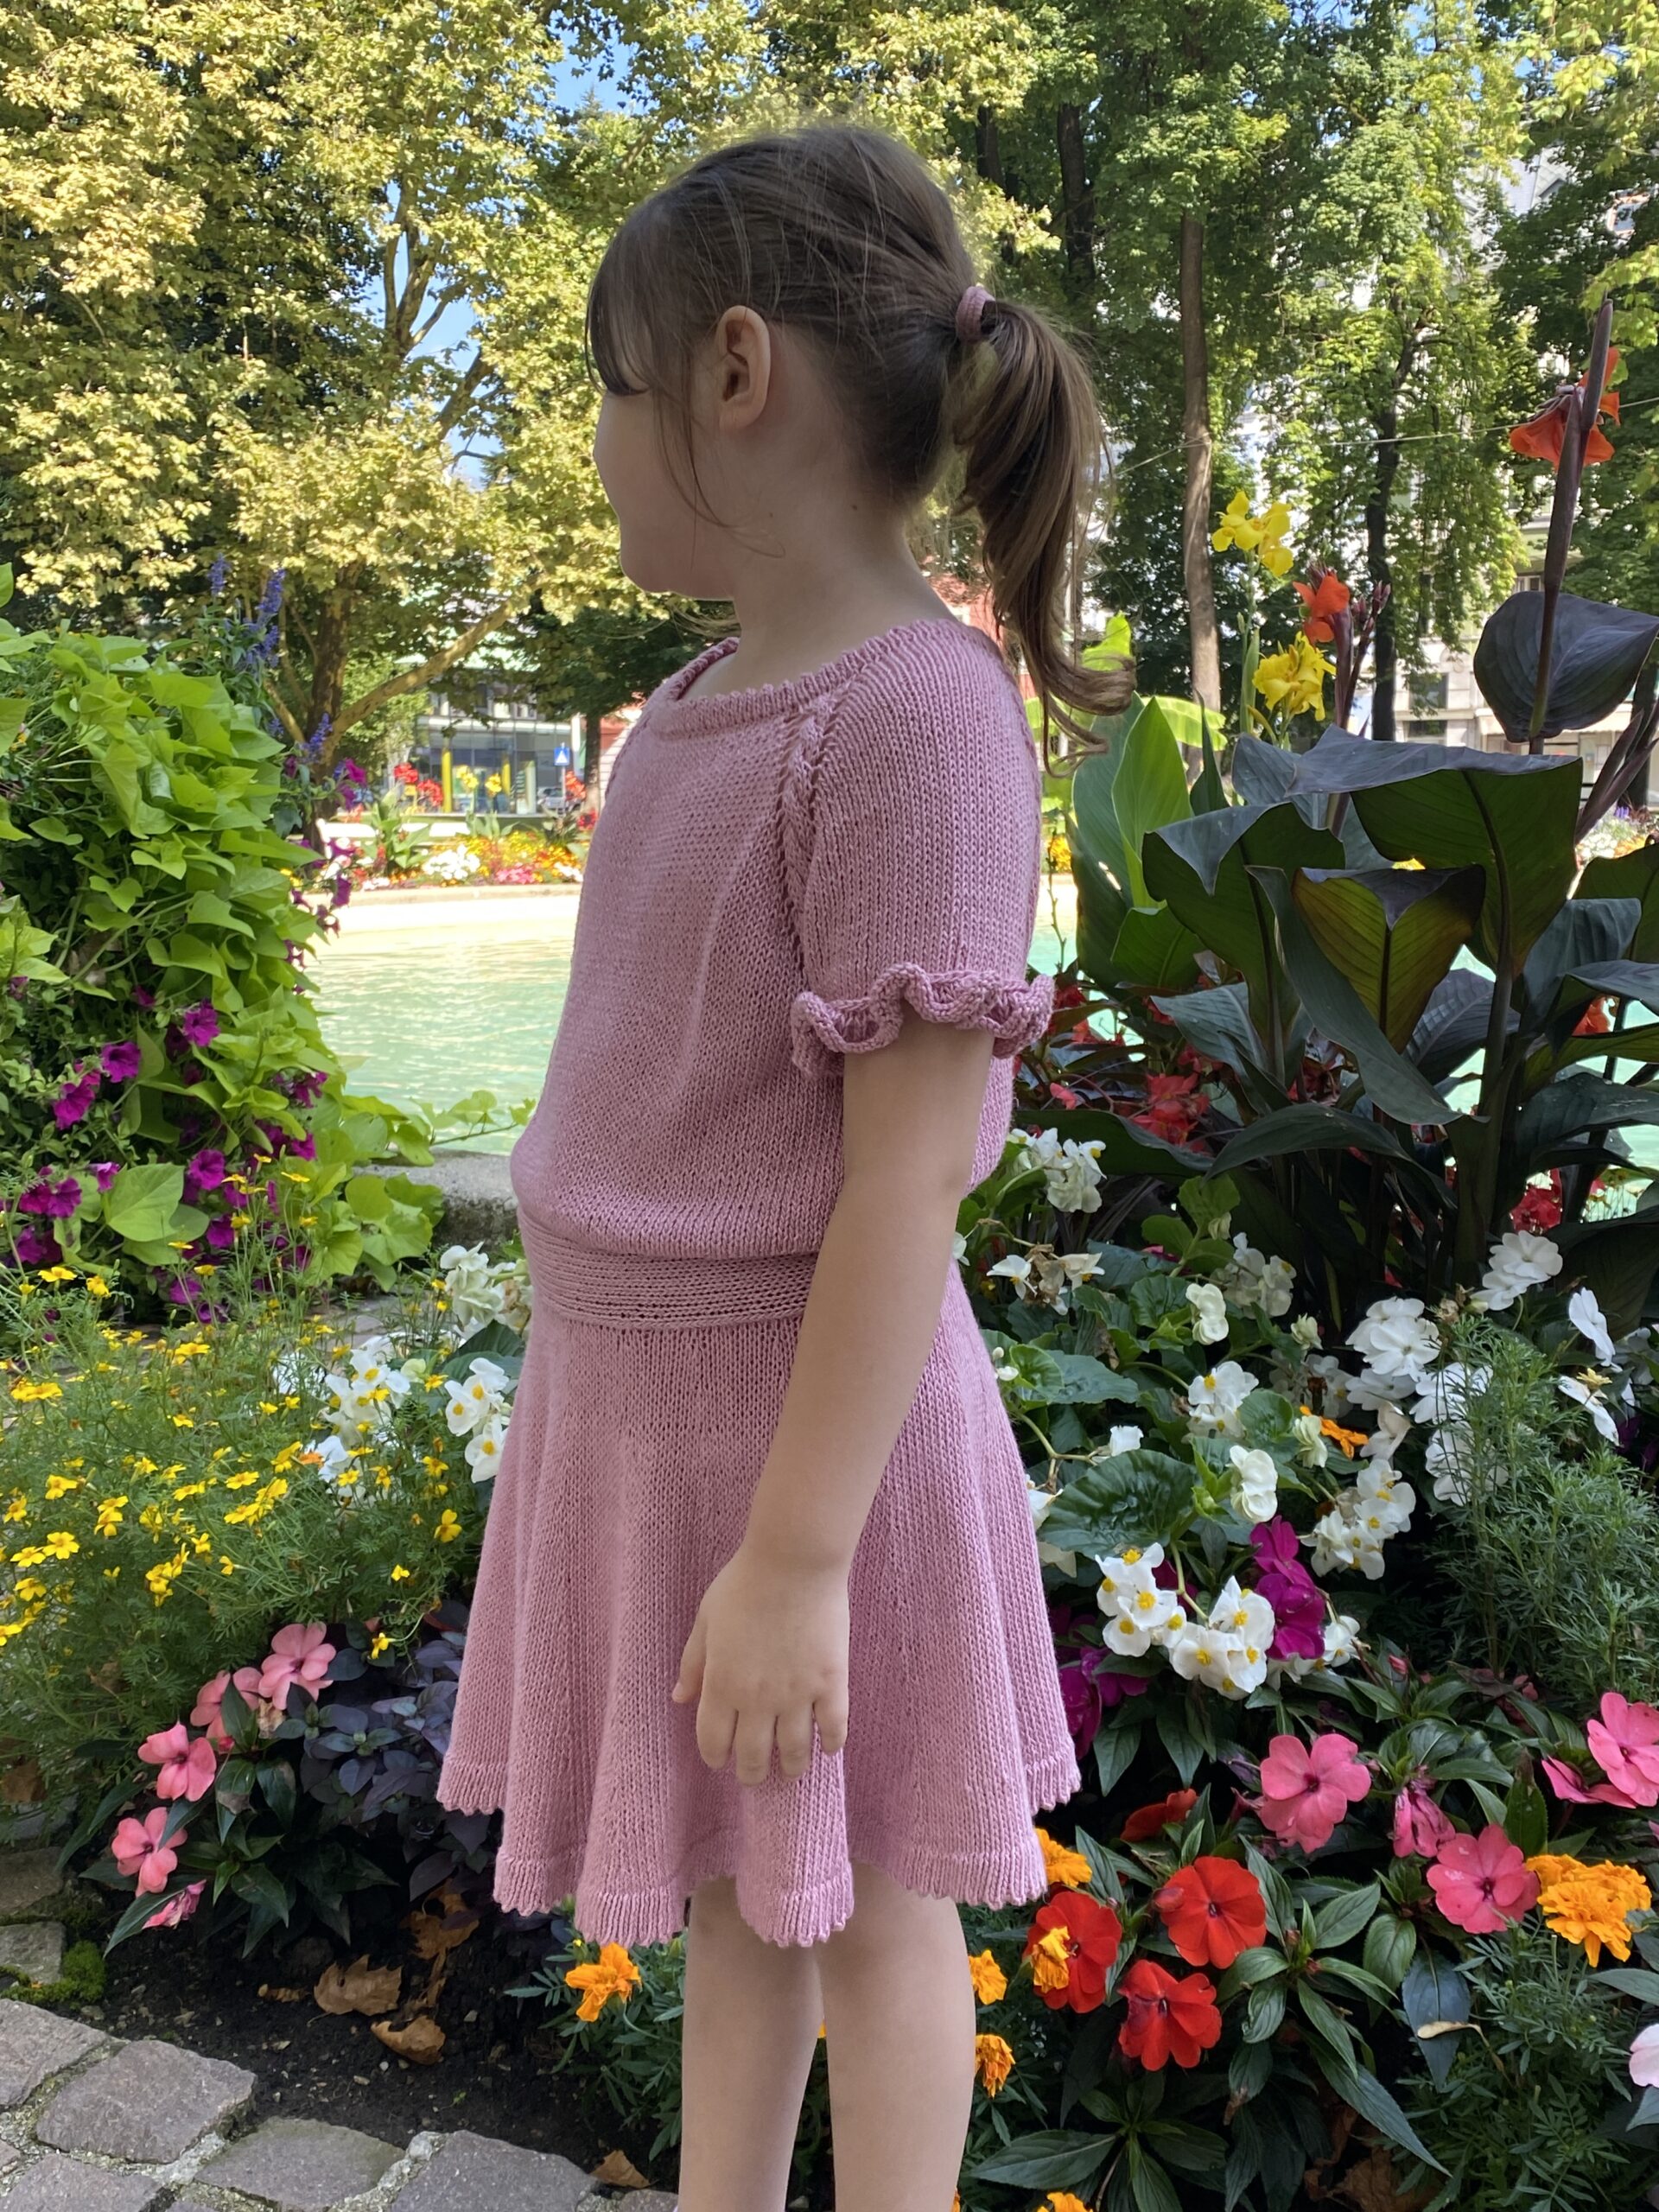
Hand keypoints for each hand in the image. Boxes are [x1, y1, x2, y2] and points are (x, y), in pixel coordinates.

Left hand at [671, 1543, 850, 1783]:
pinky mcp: (831, 1682)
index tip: (720, 1759)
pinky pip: (834, 1727)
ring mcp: (797, 1693)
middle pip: (753, 1755)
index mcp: (722, 1683)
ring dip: (791, 1767)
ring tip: (791, 1770)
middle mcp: (757, 1698)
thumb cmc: (745, 1583)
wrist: (794, 1561)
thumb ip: (693, 1663)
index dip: (716, 1757)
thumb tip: (678, 1698)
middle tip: (756, 1774)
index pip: (714, 1741)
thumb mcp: (706, 1620)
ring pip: (794, 1750)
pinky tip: (827, 1747)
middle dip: (752, 1772)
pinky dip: (831, 1744)